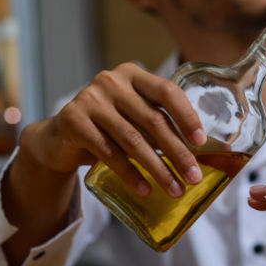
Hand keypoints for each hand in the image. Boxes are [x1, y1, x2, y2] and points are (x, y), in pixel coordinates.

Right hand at [24, 62, 206, 196]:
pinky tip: (145, 190)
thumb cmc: (108, 129)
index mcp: (133, 75)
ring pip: (133, 139)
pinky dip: (130, 174)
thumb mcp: (135, 120)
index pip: (167, 91)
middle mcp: (111, 81)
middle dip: (178, 152)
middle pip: (153, 120)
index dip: (187, 116)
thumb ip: (162, 126)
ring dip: (158, 169)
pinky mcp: (73, 120)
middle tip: (194, 177)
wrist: (58, 139)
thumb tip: (207, 153)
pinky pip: (109, 152)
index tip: (201, 142)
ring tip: (175, 189)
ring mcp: (90, 99)